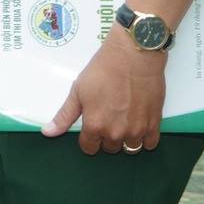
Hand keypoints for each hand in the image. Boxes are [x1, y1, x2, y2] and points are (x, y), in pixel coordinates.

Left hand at [44, 32, 166, 153]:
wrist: (133, 55)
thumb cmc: (103, 70)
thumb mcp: (78, 91)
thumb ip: (64, 115)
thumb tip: (48, 133)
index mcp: (95, 126)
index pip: (89, 148)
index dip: (88, 138)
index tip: (92, 125)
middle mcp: (116, 133)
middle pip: (109, 148)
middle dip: (107, 137)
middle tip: (109, 118)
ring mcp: (137, 130)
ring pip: (130, 148)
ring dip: (125, 140)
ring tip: (124, 122)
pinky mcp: (154, 124)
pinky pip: (150, 144)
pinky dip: (145, 138)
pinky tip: (139, 124)